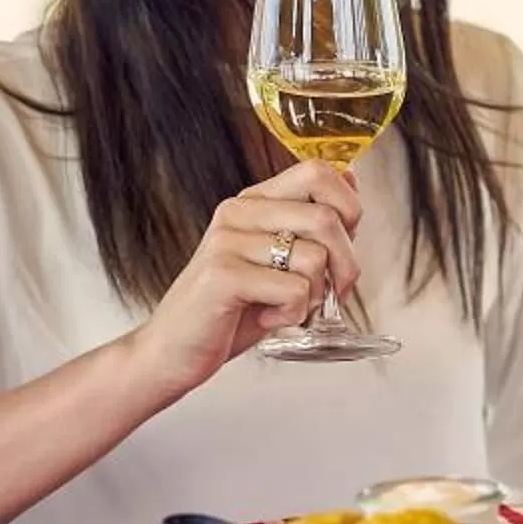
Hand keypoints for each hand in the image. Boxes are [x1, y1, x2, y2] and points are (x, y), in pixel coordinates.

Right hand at [124, 161, 363, 400]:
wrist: (172, 352)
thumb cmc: (231, 310)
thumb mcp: (279, 260)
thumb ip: (312, 223)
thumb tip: (351, 177)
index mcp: (254, 201)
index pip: (318, 171)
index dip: (349, 207)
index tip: (342, 246)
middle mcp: (238, 212)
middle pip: (327, 219)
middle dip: (345, 266)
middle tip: (327, 294)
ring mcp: (227, 240)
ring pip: (315, 258)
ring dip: (315, 297)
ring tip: (285, 308)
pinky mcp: (223, 274)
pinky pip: (295, 289)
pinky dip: (293, 314)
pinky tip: (267, 319)